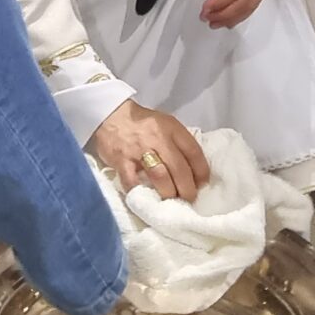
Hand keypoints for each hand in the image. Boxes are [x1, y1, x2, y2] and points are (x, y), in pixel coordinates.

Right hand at [87, 100, 212, 201]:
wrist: (111, 115)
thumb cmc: (143, 123)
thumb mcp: (166, 124)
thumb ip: (179, 143)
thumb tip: (194, 170)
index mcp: (171, 128)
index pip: (193, 152)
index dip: (201, 171)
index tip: (202, 183)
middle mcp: (158, 139)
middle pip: (179, 168)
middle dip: (187, 188)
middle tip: (188, 198)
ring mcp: (139, 150)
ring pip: (160, 177)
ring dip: (169, 192)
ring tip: (171, 200)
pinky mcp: (121, 160)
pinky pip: (132, 181)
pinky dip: (140, 192)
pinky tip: (146, 198)